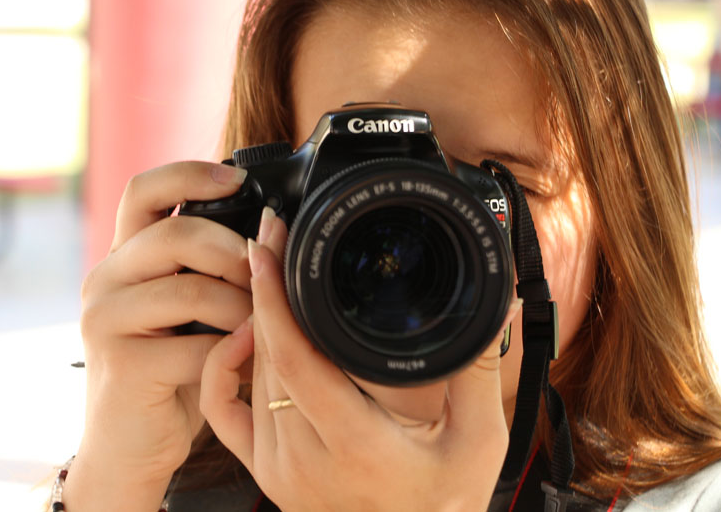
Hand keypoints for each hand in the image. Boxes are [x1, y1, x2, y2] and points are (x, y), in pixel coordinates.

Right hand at [64, 162, 253, 510]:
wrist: (132, 443)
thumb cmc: (170, 368)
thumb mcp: (185, 307)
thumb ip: (205, 268)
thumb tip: (268, 230)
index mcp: (123, 256)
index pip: (143, 190)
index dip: (191, 175)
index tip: (239, 179)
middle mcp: (105, 278)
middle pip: (177, 236)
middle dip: (234, 254)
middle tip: (261, 278)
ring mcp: (106, 320)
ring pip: (192, 290)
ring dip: (242, 309)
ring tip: (261, 326)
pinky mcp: (121, 363)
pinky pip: (196, 345)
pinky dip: (234, 351)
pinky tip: (247, 359)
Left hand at [200, 208, 520, 511]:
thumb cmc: (445, 507)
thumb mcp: (478, 441)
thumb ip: (479, 370)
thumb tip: (497, 301)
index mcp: (355, 446)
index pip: (295, 361)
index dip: (274, 300)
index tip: (269, 248)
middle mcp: (303, 459)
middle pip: (267, 356)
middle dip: (265, 289)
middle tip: (273, 235)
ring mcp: (276, 469)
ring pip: (250, 374)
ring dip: (255, 319)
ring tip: (268, 268)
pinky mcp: (264, 472)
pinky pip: (224, 411)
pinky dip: (224, 366)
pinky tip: (242, 335)